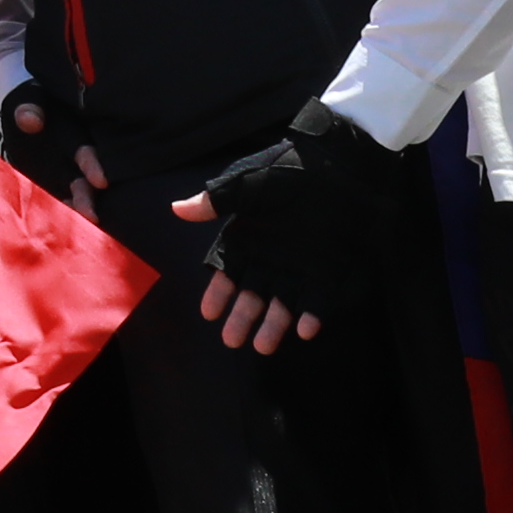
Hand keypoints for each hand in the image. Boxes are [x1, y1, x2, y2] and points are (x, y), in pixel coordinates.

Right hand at [175, 103, 388, 353]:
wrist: (335, 166)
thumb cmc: (287, 173)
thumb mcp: (248, 183)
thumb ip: (216, 200)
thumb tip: (177, 209)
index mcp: (248, 241)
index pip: (228, 274)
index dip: (219, 295)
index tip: (209, 313)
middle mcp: (270, 260)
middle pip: (252, 297)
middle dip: (242, 319)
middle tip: (232, 340)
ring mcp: (299, 269)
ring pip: (282, 305)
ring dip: (274, 326)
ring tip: (262, 347)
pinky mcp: (327, 272)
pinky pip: (318, 301)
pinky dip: (312, 316)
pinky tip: (304, 329)